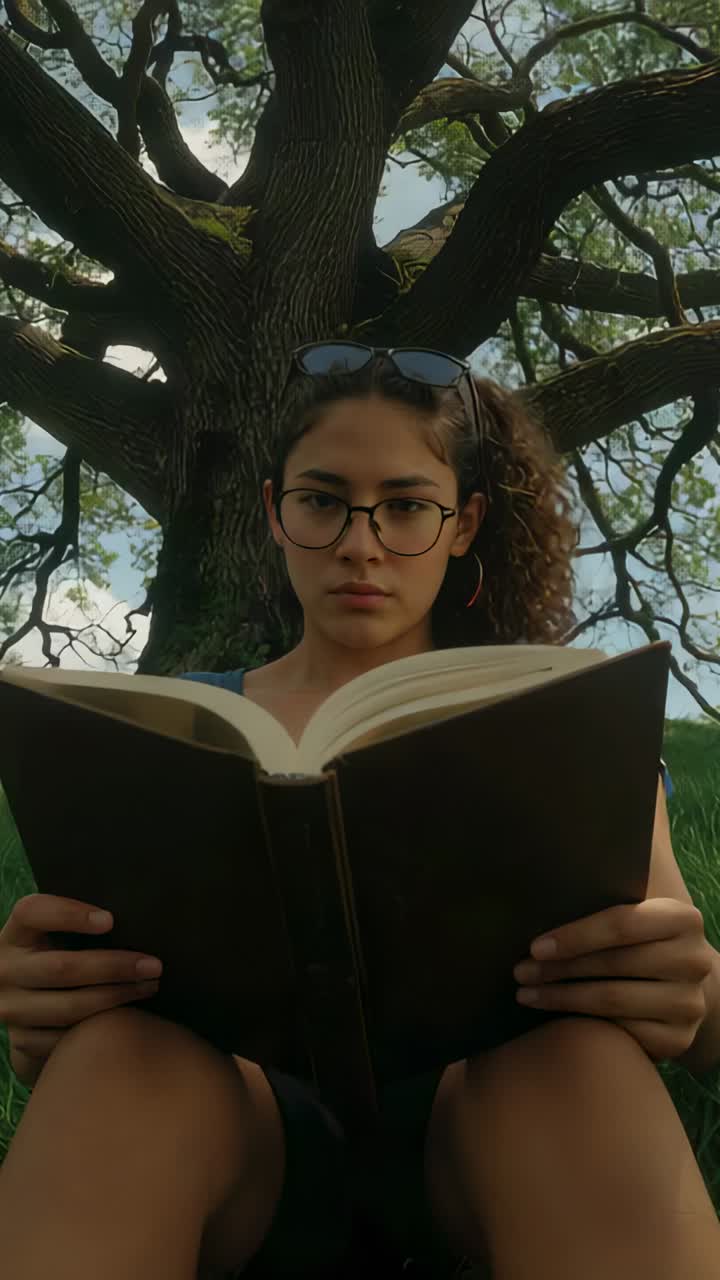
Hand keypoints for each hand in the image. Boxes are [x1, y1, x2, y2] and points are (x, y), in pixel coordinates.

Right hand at [0, 894, 162, 1087]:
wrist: (26, 1002)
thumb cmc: (56, 955)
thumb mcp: (53, 936)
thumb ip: (78, 926)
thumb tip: (134, 918)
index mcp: (14, 935)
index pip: (32, 912)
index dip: (69, 914)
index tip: (110, 920)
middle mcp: (4, 971)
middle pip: (62, 967)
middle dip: (114, 966)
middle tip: (153, 965)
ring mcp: (10, 1009)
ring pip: (69, 1007)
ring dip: (116, 998)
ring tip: (149, 987)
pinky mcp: (21, 1041)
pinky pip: (67, 1038)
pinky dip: (101, 1029)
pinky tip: (128, 1018)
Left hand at [513, 898, 713, 1061]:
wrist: (687, 986)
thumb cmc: (644, 942)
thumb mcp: (639, 915)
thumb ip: (606, 900)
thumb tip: (546, 886)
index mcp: (681, 919)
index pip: (620, 924)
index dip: (574, 936)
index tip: (535, 946)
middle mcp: (694, 960)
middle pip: (613, 963)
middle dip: (559, 968)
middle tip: (520, 971)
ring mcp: (689, 1003)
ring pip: (612, 1001)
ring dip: (561, 998)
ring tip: (526, 994)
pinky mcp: (679, 1039)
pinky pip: (622, 1033)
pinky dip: (584, 1025)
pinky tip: (557, 1019)